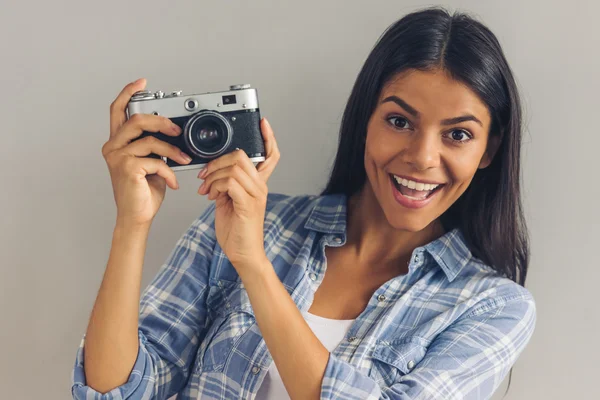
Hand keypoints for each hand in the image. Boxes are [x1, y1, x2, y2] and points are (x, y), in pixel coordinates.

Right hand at [102, 78, 193, 227]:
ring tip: (184, 160)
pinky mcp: (127, 169)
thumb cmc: (144, 191)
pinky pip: (156, 161)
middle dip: (162, 121)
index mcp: (117, 142)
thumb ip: (155, 145)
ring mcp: (118, 157)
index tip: (142, 82)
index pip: (118, 110)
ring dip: (173, 150)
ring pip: (150, 141)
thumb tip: (174, 132)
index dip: (128, 93)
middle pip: (137, 120)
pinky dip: (169, 171)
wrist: (137, 216)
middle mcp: (113, 147)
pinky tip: (173, 181)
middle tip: (178, 130)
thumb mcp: (152, 162)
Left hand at [197, 117, 279, 271]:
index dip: (268, 138)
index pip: (270, 156)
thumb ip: (226, 185)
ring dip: (213, 175)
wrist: (243, 254)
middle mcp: (260, 187)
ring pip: (234, 167)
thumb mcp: (229, 202)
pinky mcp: (248, 204)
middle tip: (206, 176)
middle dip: (218, 161)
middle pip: (243, 156)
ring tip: (206, 189)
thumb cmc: (237, 231)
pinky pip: (230, 182)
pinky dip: (215, 186)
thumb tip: (214, 173)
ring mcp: (256, 195)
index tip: (263, 123)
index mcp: (258, 184)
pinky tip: (211, 196)